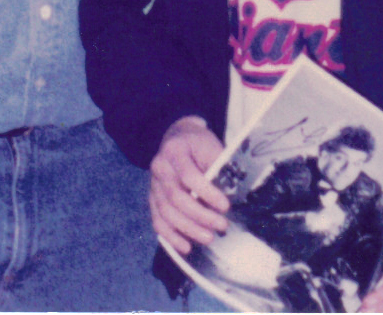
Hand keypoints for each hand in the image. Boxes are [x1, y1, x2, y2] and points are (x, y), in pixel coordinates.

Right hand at [149, 116, 229, 254]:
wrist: (178, 136)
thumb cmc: (199, 144)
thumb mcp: (211, 145)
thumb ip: (218, 167)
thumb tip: (230, 193)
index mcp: (174, 150)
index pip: (189, 176)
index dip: (207, 193)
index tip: (225, 206)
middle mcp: (159, 167)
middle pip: (176, 197)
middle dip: (200, 216)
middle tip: (221, 226)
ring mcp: (153, 184)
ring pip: (166, 212)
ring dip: (188, 229)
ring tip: (208, 238)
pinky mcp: (152, 198)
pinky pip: (157, 221)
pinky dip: (171, 236)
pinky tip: (186, 246)